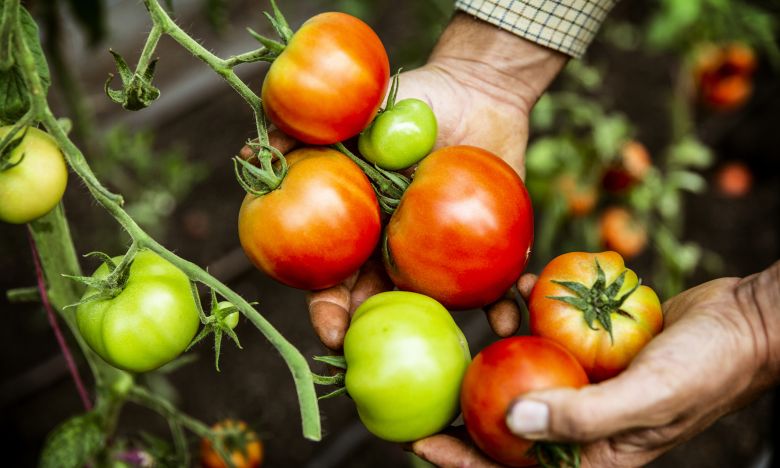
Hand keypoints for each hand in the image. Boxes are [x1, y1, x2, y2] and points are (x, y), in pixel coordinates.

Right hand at [306, 13, 566, 349]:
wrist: (476, 90)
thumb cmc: (414, 100)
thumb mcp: (357, 111)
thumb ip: (308, 131)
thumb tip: (252, 150)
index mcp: (362, 228)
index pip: (334, 278)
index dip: (327, 308)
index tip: (331, 330)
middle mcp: (397, 249)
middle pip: (379, 304)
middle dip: (374, 336)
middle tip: (379, 356)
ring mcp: (440, 253)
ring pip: (432, 305)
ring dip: (439, 329)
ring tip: (449, 343)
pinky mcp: (484, 248)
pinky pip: (492, 285)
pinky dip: (500, 304)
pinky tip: (507, 316)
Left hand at [414, 261, 779, 466]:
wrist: (746, 322)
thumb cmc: (709, 368)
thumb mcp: (646, 397)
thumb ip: (581, 416)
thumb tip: (513, 423)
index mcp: (593, 452)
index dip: (461, 459)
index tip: (416, 440)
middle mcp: (583, 421)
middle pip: (508, 419)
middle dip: (467, 401)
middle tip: (429, 375)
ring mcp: (586, 382)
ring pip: (524, 369)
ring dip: (504, 340)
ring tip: (496, 311)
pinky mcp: (593, 347)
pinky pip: (549, 331)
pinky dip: (535, 308)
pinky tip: (529, 285)